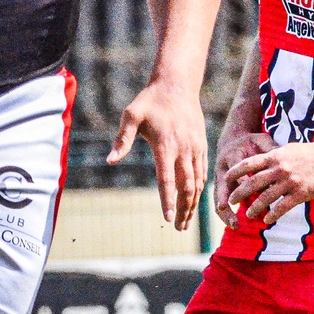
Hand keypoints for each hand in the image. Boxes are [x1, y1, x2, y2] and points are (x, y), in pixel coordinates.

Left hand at [109, 80, 206, 229]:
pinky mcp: (202, 146)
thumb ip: (122, 140)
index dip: (167, 200)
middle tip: (178, 228)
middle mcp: (184, 150)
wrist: (178, 85)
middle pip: (187, 187)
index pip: (167, 180)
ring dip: (193, 204)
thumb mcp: (131, 115)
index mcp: (166, 145)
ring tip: (186, 221)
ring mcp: (196, 148)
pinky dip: (200, 189)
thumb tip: (110, 161)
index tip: (166, 219)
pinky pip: (203, 172)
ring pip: (198, 182)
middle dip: (183, 210)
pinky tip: (195, 200)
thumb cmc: (150, 101)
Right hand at [214, 130, 276, 226]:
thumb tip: (283, 155)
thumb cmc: (251, 142)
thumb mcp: (261, 140)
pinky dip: (227, 213)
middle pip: (221, 188)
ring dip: (225, 213)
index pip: (237, 171)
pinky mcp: (222, 187)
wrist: (234, 140)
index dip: (243, 181)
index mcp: (232, 156)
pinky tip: (235, 224)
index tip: (255, 191)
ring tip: (235, 225)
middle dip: (226, 203)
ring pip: (218, 198)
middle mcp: (223, 169)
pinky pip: (221, 202)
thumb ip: (270, 148)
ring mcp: (220, 180)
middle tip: (234, 217)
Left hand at [227, 142, 313, 224]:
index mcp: (275, 156)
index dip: (235, 172)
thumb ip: (274, 155)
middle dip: (239, 193)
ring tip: (248, 215)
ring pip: (265, 198)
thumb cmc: (312, 153)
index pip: (249, 164)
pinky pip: (282, 207)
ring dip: (254, 208)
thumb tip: (261, 160)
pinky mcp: (300, 193)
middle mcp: (280, 168)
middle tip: (230, 201)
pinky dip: (272, 215)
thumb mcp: (289, 149)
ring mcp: (290, 181)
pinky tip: (267, 220)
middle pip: (253, 183)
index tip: (225, 178)